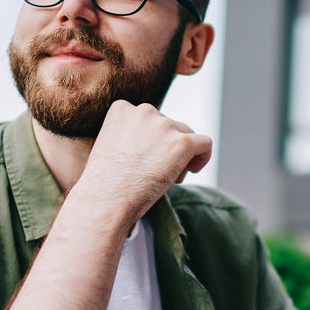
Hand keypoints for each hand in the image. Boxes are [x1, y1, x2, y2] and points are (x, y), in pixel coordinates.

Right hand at [77, 100, 212, 226]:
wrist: (106, 201)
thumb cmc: (104, 184)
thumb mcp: (108, 146)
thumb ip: (129, 135)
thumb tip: (154, 142)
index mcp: (122, 108)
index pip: (149, 119)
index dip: (151, 140)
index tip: (145, 159)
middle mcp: (144, 111)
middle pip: (169, 126)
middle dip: (166, 148)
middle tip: (156, 173)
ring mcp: (164, 126)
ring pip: (186, 135)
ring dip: (181, 155)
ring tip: (169, 178)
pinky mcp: (182, 143)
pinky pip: (205, 143)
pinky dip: (203, 156)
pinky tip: (193, 170)